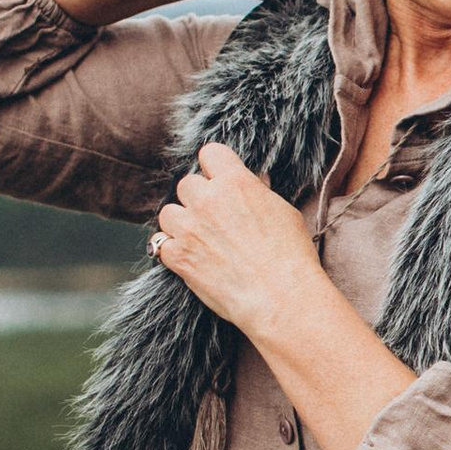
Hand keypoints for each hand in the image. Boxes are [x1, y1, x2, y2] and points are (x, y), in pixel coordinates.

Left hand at [149, 143, 323, 336]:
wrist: (280, 296)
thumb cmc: (291, 256)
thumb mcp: (283, 212)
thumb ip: (259, 193)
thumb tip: (251, 183)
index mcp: (235, 183)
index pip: (210, 154)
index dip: (214, 168)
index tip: (218, 180)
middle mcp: (207, 200)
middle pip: (186, 184)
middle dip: (197, 198)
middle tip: (213, 217)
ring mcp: (190, 228)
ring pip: (168, 212)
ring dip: (180, 222)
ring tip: (197, 237)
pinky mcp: (179, 257)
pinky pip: (159, 244)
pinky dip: (171, 249)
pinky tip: (187, 255)